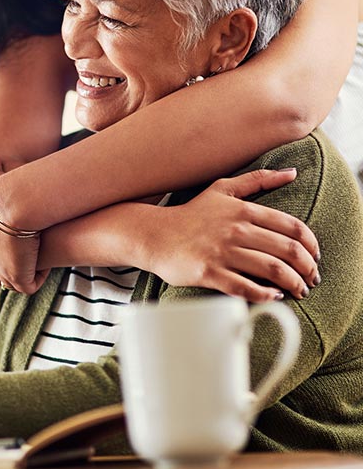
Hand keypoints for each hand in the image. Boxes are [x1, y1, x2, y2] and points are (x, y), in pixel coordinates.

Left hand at [0, 149, 47, 293]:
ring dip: (25, 273)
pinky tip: (47, 264)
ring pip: (12, 282)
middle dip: (10, 269)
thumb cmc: (3, 190)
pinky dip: (38, 277)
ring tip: (39, 261)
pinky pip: (29, 285)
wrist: (13, 204)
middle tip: (27, 259)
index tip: (10, 251)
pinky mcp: (16, 277)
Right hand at [139, 169, 319, 301]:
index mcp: (243, 210)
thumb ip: (258, 179)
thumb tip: (292, 172)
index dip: (311, 245)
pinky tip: (272, 296)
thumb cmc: (191, 214)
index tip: (314, 257)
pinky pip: (246, 287)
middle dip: (307, 269)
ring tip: (298, 291)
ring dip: (293, 284)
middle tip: (311, 279)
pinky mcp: (209, 272)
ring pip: (272, 270)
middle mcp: (235, 230)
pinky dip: (265, 295)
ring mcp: (222, 252)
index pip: (292, 227)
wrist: (154, 235)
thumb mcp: (222, 189)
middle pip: (287, 251)